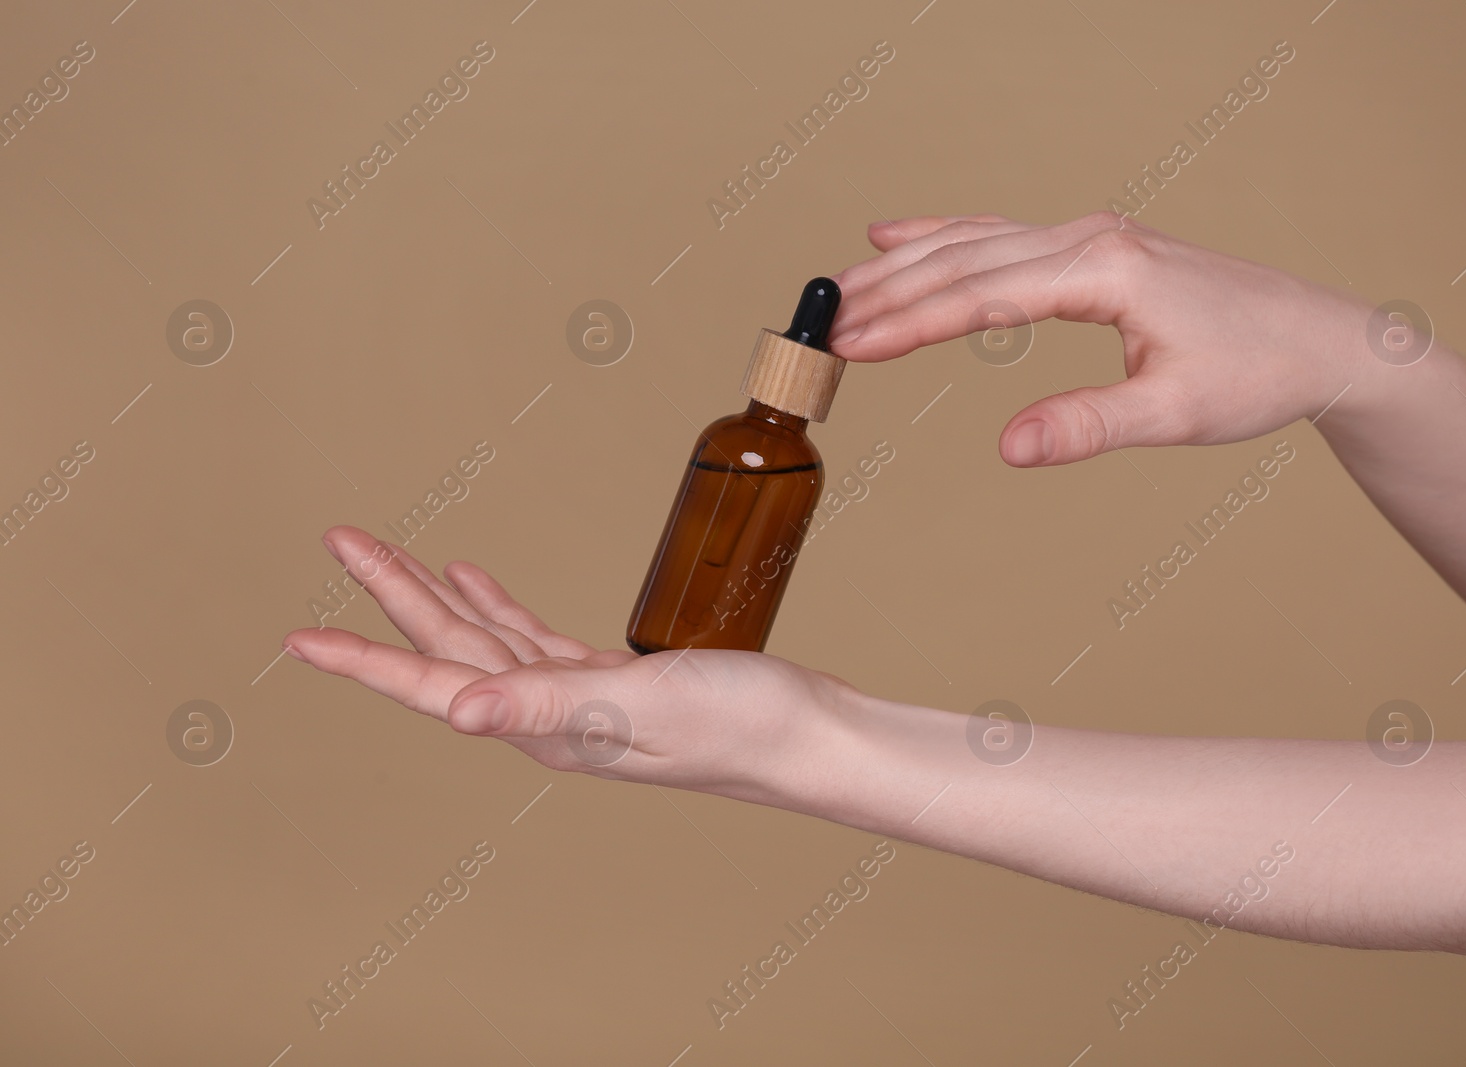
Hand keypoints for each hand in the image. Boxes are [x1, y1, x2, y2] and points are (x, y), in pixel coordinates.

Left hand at [282, 526, 854, 803]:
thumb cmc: (741, 726)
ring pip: (486, 638)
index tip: (298, 641)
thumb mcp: (643, 707)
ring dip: (437, 595)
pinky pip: (532, 638)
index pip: (434, 684)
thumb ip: (550, 706)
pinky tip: (477, 581)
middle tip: (343, 540)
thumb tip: (459, 714)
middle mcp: (548, 717)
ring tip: (394, 555)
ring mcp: (578, 701)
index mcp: (544, 724)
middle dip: (392, 593)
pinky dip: (497, 605)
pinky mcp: (611, 682)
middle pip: (449, 648)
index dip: (364, 661)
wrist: (808, 737)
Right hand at [828, 212, 1379, 466]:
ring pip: (974, 242)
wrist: (1317, 340)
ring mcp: (1090, 237)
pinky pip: (1000, 235)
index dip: (909, 323)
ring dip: (903, 265)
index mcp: (1105, 271)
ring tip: (837, 292)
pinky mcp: (1093, 249)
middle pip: (963, 259)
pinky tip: (900, 236)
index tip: (850, 347)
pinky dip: (943, 237)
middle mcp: (1090, 239)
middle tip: (818, 328)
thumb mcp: (1176, 413)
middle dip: (886, 293)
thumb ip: (1089, 426)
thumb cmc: (1256, 373)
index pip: (982, 296)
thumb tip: (1010, 448)